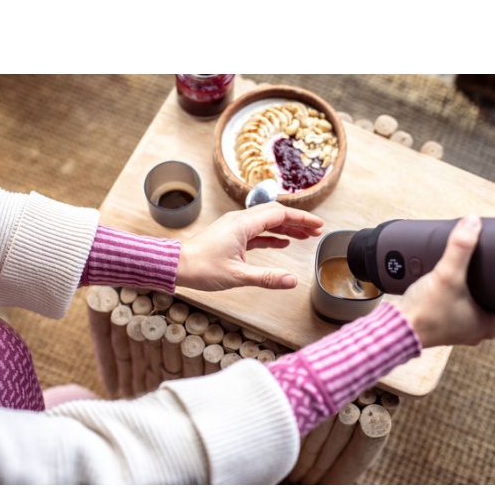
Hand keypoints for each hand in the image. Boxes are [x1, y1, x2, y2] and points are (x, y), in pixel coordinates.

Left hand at [175, 202, 323, 290]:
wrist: (176, 266)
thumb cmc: (201, 268)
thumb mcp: (237, 276)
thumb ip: (267, 277)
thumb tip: (292, 280)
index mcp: (243, 224)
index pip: (279, 214)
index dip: (302, 218)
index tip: (318, 224)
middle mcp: (240, 221)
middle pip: (275, 214)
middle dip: (297, 221)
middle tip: (316, 230)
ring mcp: (235, 228)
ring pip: (267, 222)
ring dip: (286, 228)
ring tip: (305, 236)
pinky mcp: (231, 236)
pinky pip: (257, 232)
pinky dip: (272, 235)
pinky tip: (282, 242)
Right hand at [397, 214, 494, 348]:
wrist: (394, 330)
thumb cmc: (423, 315)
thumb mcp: (446, 276)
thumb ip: (459, 248)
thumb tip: (472, 222)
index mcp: (489, 325)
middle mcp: (479, 330)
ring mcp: (462, 329)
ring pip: (487, 309)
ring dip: (490, 294)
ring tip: (490, 273)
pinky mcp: (446, 324)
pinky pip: (467, 310)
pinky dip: (470, 297)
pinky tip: (463, 285)